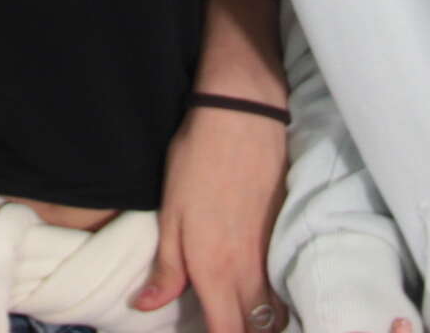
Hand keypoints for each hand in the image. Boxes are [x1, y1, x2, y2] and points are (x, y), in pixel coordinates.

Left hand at [136, 103, 290, 332]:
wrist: (241, 117)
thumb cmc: (197, 162)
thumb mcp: (170, 214)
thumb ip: (166, 268)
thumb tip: (146, 306)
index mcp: (213, 269)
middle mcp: (247, 269)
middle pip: (259, 329)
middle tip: (225, 324)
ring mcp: (270, 252)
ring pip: (276, 310)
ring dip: (263, 322)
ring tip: (244, 316)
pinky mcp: (282, 234)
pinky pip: (283, 282)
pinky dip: (276, 298)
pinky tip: (261, 291)